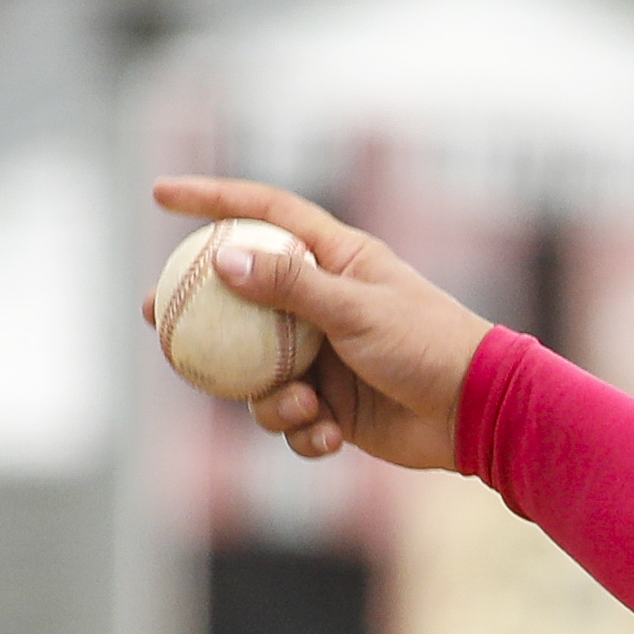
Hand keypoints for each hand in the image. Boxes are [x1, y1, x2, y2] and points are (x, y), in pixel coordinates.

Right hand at [142, 178, 490, 469]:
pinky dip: (304, 433)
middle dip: (198, 314)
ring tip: (304, 407)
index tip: (160, 195)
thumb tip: (223, 258)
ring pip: (258, 373)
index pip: (266, 214)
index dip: (212, 200)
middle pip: (241, 301)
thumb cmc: (428, 345)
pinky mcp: (334, 404)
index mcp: (337, 261)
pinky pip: (291, 420)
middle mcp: (325, 303)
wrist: (476, 412)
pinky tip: (331, 438)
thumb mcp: (358, 309)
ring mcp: (325, 356)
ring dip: (271, 400)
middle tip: (157, 318)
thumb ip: (291, 285)